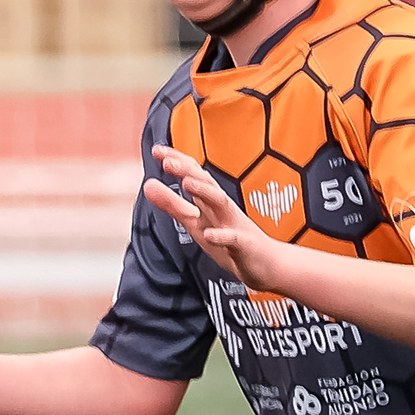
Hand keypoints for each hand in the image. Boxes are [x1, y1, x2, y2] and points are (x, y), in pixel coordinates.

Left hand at [141, 145, 275, 277]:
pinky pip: (234, 238)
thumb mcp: (195, 223)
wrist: (266, 264)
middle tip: (168, 161)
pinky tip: (210, 234)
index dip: (177, 162)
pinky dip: (222, 235)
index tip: (157, 150)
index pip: (193, 175)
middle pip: (206, 183)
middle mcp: (223, 207)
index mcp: (210, 202)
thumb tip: (148, 184)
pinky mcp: (245, 245)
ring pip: (221, 204)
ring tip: (187, 183)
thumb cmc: (228, 241)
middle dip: (188, 171)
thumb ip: (172, 205)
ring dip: (205, 192)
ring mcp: (235, 224)